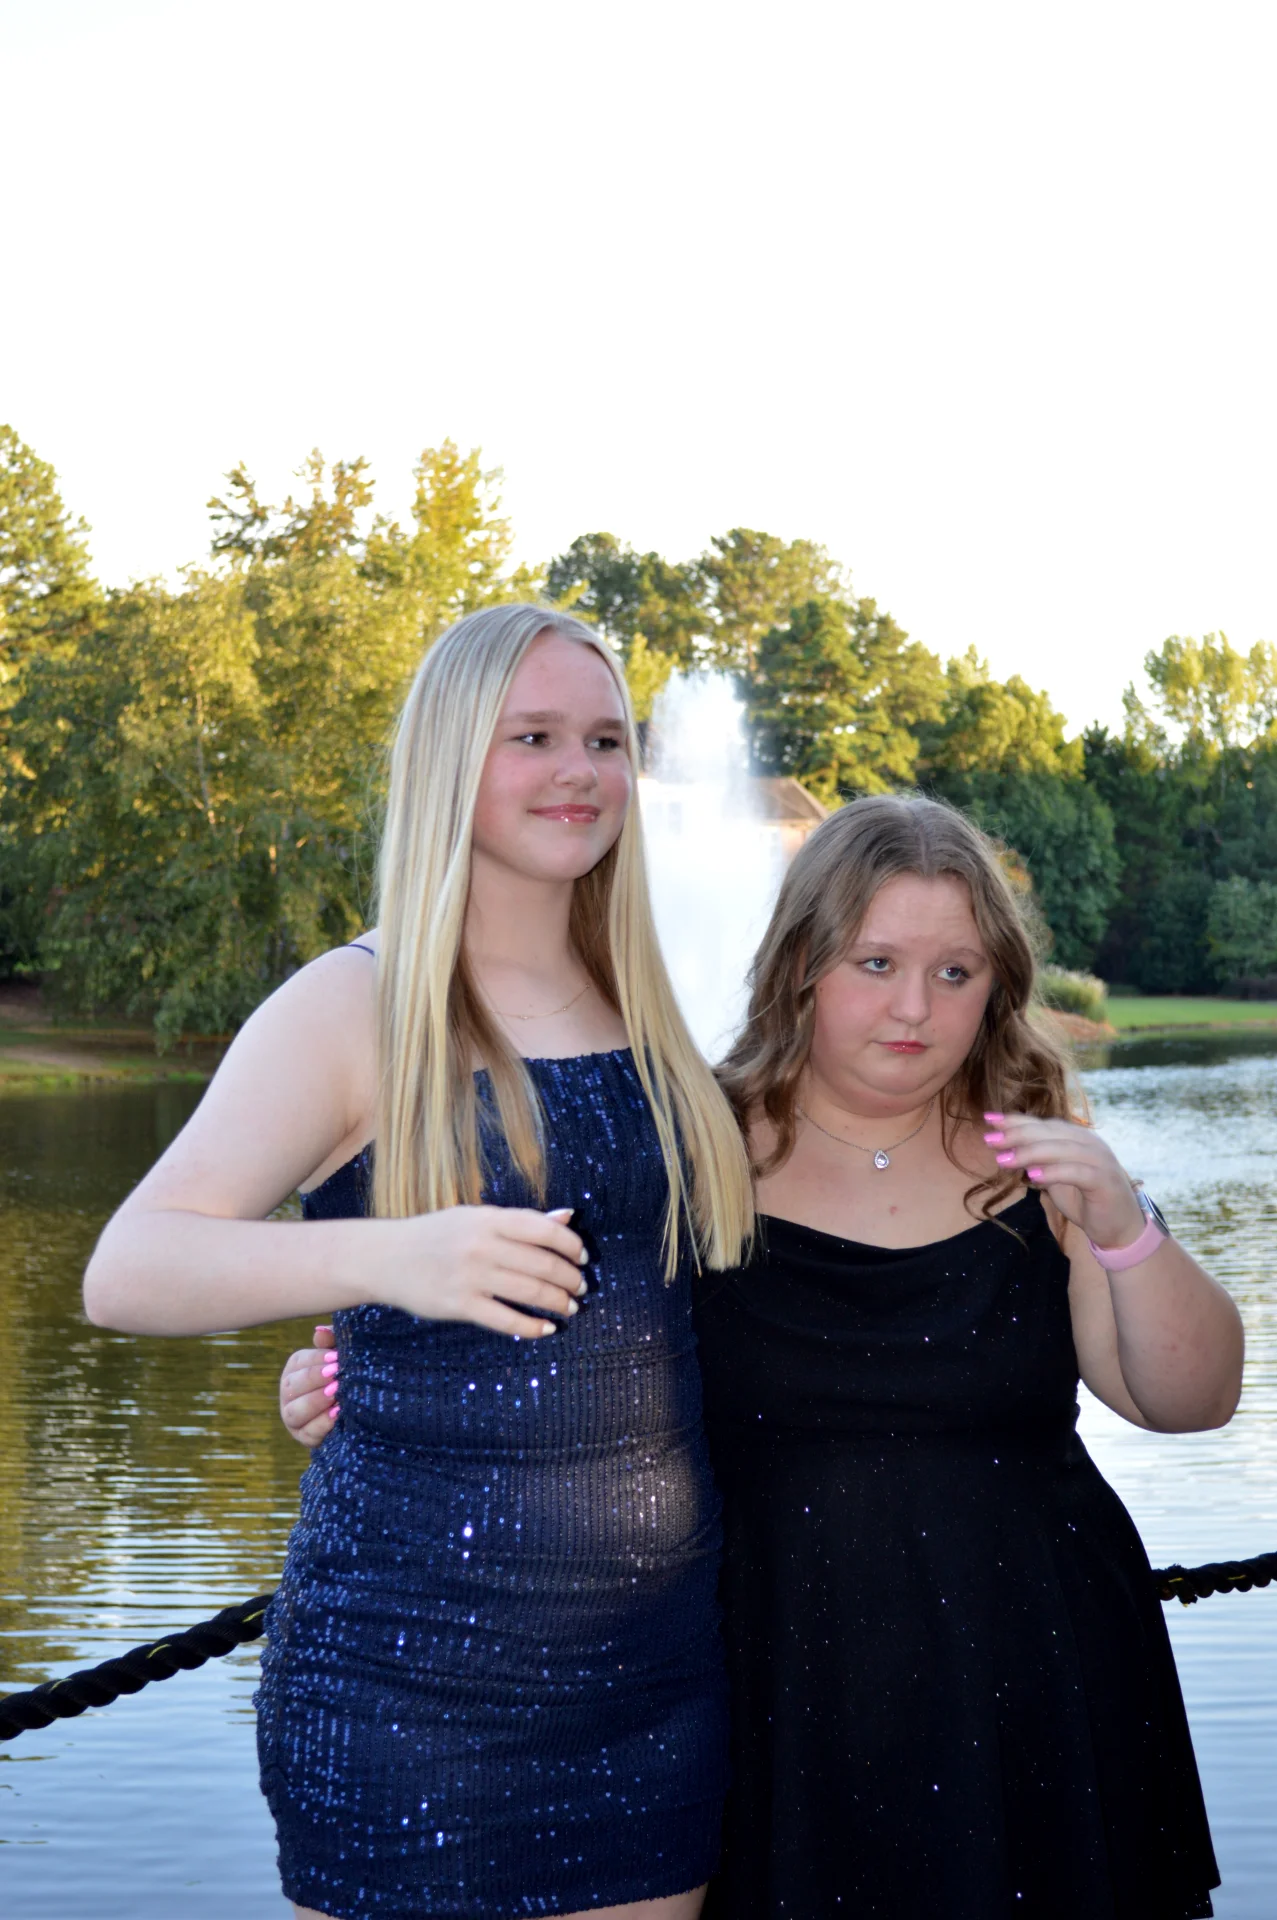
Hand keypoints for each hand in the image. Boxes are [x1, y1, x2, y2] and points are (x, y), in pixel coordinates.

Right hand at [280, 1324, 338, 1448]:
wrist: (359, 1407)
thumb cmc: (348, 1373)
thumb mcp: (341, 1355)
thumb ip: (332, 1341)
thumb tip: (320, 1332)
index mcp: (295, 1369)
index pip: (299, 1362)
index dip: (316, 1360)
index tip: (336, 1358)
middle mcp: (288, 1393)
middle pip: (291, 1386)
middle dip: (314, 1380)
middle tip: (335, 1375)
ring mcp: (293, 1418)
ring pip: (294, 1412)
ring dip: (315, 1402)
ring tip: (336, 1393)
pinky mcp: (304, 1438)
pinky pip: (308, 1433)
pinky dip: (322, 1424)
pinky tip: (338, 1414)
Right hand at [377, 1204, 589, 1337]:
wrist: (385, 1258)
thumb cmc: (436, 1235)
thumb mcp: (476, 1218)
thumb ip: (521, 1221)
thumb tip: (567, 1217)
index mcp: (488, 1219)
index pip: (543, 1229)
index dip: (571, 1245)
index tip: (583, 1257)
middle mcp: (481, 1245)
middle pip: (542, 1263)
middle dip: (569, 1278)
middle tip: (581, 1288)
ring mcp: (470, 1276)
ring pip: (529, 1291)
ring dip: (558, 1302)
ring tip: (570, 1307)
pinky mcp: (459, 1305)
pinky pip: (505, 1320)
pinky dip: (532, 1327)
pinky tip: (546, 1329)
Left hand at [983, 1112, 1145, 1249]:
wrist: (1119, 1228)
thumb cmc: (1085, 1200)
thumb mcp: (1055, 1179)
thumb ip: (1037, 1163)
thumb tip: (1007, 1150)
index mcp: (1078, 1138)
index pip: (1044, 1124)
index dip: (1016, 1121)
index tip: (989, 1119)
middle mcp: (1090, 1143)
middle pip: (1050, 1133)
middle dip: (1017, 1134)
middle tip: (990, 1139)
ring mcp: (1100, 1160)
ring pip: (1062, 1149)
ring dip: (1030, 1153)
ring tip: (1004, 1160)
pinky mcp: (1105, 1180)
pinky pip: (1077, 1172)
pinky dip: (1054, 1172)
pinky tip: (1033, 1176)